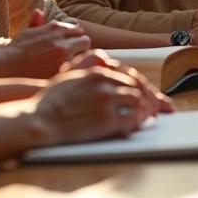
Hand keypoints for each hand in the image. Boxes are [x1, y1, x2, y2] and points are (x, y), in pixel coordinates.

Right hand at [2, 9, 90, 78]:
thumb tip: (39, 11)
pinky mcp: (63, 69)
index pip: (77, 30)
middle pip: (85, 41)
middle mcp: (62, 39)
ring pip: (84, 55)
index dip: (74, 38)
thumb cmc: (16, 50)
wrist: (7, 67)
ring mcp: (63, 55)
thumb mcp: (26, 32)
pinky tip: (68, 74)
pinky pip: (78, 69)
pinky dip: (75, 70)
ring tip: (71, 65)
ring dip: (79, 59)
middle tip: (73, 56)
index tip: (69, 45)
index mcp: (55, 28)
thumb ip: (36, 22)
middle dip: (80, 47)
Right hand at [30, 65, 155, 145]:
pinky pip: (130, 120)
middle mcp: (105, 83)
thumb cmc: (50, 100)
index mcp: (98, 70)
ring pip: (138, 102)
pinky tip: (133, 128)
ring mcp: (107, 101)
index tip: (149, 94)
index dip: (143, 86)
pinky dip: (135, 124)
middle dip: (151, 98)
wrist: (39, 119)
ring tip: (146, 119)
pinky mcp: (106, 119)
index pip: (130, 75)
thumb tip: (104, 70)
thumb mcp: (70, 76)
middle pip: (138, 87)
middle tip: (157, 108)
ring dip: (145, 111)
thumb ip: (89, 71)